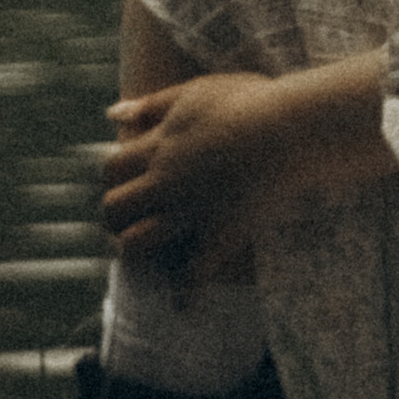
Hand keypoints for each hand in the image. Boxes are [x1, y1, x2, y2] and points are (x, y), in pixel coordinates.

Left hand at [99, 71, 299, 287]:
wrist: (287, 129)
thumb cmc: (246, 101)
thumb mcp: (193, 93)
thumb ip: (151, 105)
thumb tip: (111, 114)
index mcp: (159, 147)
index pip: (111, 167)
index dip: (111, 176)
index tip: (121, 182)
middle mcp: (166, 182)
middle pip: (114, 207)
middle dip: (113, 216)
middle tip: (124, 221)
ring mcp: (190, 211)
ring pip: (136, 241)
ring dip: (132, 250)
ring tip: (139, 253)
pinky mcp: (219, 234)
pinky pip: (193, 274)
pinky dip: (184, 294)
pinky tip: (182, 305)